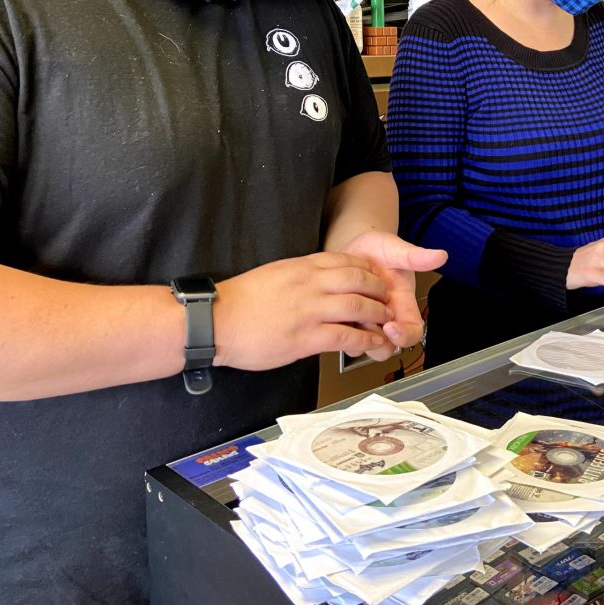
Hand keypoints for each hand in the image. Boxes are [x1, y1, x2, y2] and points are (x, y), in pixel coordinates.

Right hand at [213, 252, 400, 370]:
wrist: (216, 321)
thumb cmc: (240, 302)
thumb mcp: (274, 275)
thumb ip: (299, 277)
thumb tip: (316, 284)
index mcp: (301, 267)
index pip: (345, 260)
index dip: (367, 269)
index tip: (376, 276)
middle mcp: (310, 284)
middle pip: (359, 280)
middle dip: (379, 289)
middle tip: (388, 299)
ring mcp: (310, 310)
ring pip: (359, 307)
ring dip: (378, 315)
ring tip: (387, 322)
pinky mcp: (306, 337)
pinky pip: (347, 336)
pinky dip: (366, 340)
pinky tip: (373, 344)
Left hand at [339, 230, 446, 360]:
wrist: (353, 247)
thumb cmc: (378, 250)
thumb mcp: (396, 249)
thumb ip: (415, 257)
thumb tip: (440, 255)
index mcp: (403, 306)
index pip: (412, 333)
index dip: (404, 336)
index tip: (391, 325)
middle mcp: (386, 318)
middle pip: (387, 348)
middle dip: (376, 341)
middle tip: (364, 321)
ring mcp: (365, 322)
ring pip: (363, 346)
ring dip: (355, 335)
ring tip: (348, 311)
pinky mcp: (345, 321)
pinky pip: (342, 337)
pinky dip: (337, 327)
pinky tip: (335, 308)